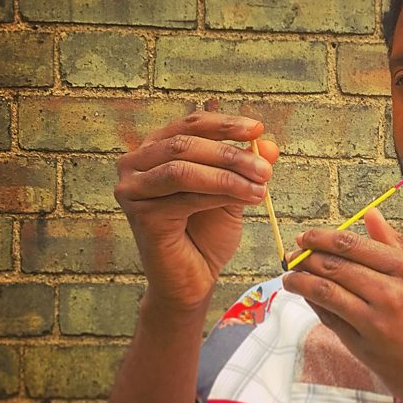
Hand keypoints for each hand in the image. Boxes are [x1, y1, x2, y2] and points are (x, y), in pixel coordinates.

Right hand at [114, 111, 278, 311]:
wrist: (192, 278)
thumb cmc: (207, 232)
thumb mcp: (232, 191)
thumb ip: (245, 167)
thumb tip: (269, 145)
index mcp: (154, 149)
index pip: (189, 125)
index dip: (224, 124)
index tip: (257, 128)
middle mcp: (135, 165)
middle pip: (185, 144)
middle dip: (231, 154)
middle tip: (265, 168)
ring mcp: (132, 190)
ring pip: (183, 169)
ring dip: (228, 176)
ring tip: (261, 187)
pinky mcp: (141, 216)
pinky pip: (184, 198)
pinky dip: (219, 195)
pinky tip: (246, 200)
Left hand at [281, 209, 402, 402]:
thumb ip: (398, 246)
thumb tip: (371, 214)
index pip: (354, 244)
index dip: (322, 238)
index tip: (306, 237)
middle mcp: (392, 291)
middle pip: (335, 265)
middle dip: (306, 257)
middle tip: (292, 255)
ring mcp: (375, 320)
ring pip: (325, 290)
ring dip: (300, 280)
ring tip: (290, 277)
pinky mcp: (364, 345)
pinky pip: (329, 317)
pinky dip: (313, 304)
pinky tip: (306, 297)